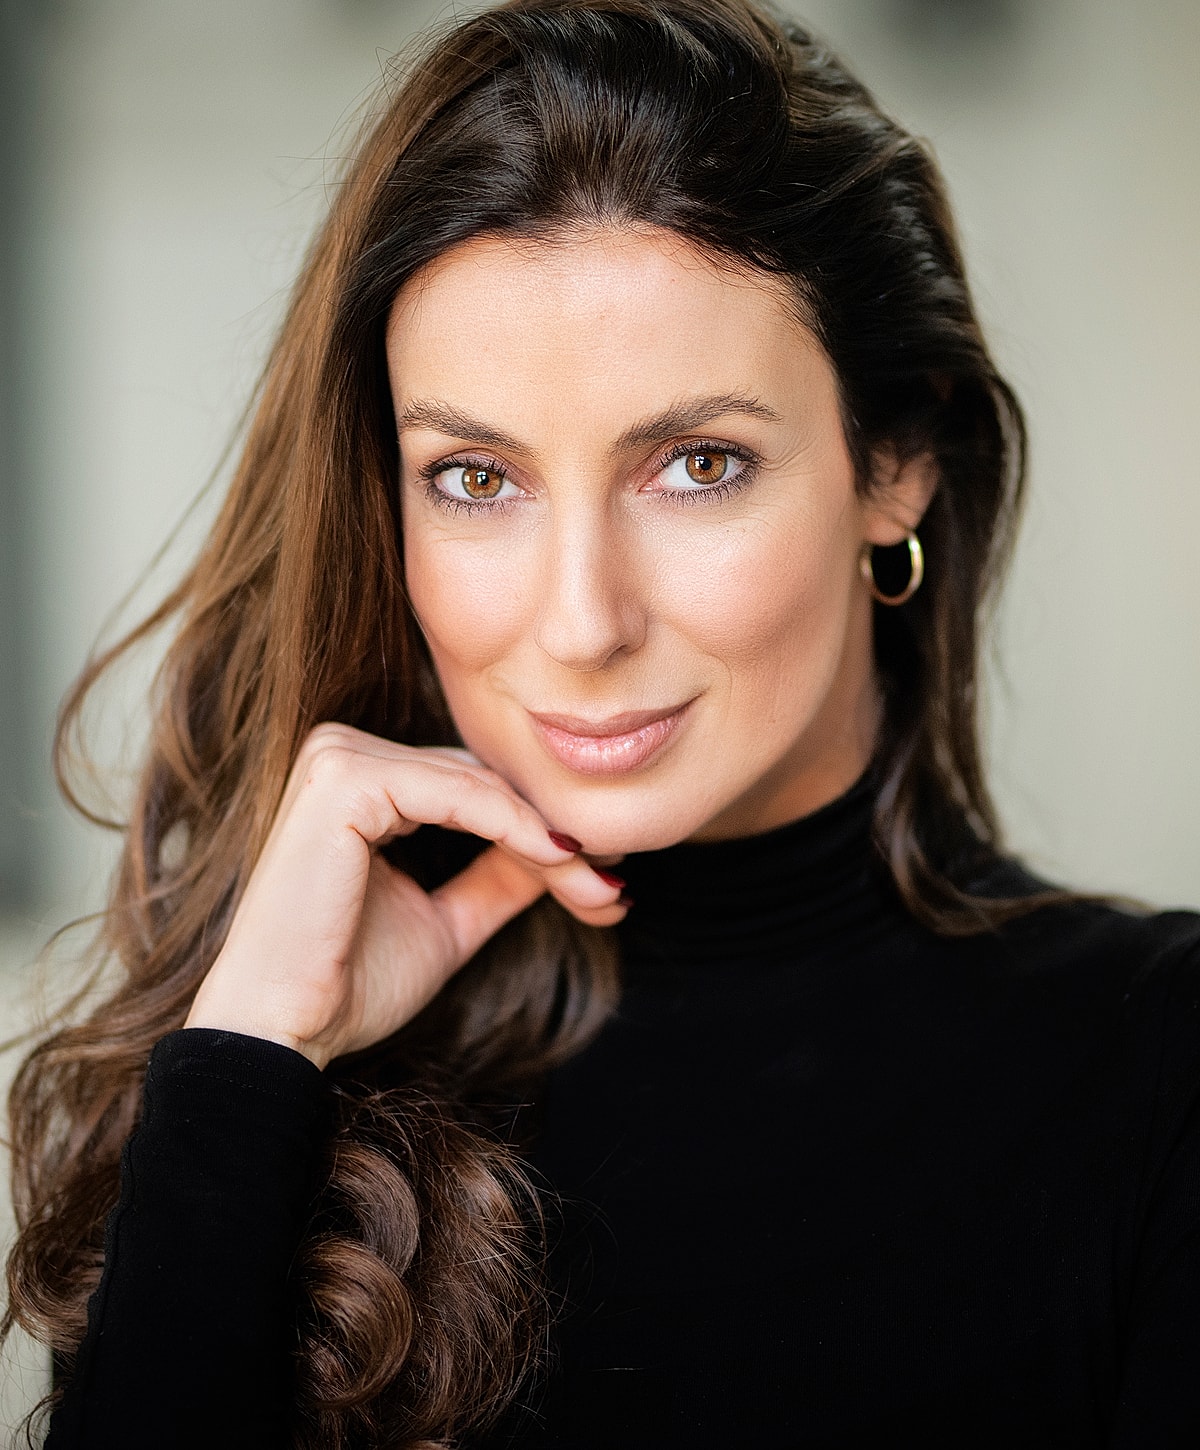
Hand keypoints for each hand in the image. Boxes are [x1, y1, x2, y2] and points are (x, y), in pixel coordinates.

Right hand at [184, 723, 625, 1068]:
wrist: (284, 1034)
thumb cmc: (347, 984)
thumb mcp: (447, 920)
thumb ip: (499, 878)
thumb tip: (571, 853)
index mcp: (358, 779)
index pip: (473, 787)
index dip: (542, 830)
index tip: (608, 876)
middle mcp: (342, 752)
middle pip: (482, 782)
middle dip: (555, 837)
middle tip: (614, 884)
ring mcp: (337, 758)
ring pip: (479, 786)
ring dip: (546, 837)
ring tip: (598, 885)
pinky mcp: (343, 780)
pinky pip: (457, 795)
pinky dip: (515, 828)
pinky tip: (558, 860)